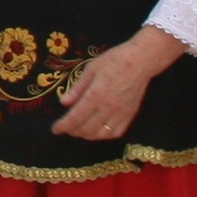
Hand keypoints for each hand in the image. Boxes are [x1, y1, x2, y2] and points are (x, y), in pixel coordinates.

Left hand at [52, 37, 167, 142]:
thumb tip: (64, 103)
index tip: (55, 129)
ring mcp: (121, 113)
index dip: (63, 126)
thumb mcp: (91, 69)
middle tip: (66, 127)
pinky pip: (116, 133)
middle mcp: (108, 107)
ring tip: (79, 130)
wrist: (141, 61)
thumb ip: (77, 88)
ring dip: (87, 136)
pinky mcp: (130, 115)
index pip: (76, 117)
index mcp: (96, 95)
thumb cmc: (114, 60)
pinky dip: (104, 135)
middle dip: (73, 131)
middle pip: (87, 129)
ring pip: (101, 134)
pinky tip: (98, 130)